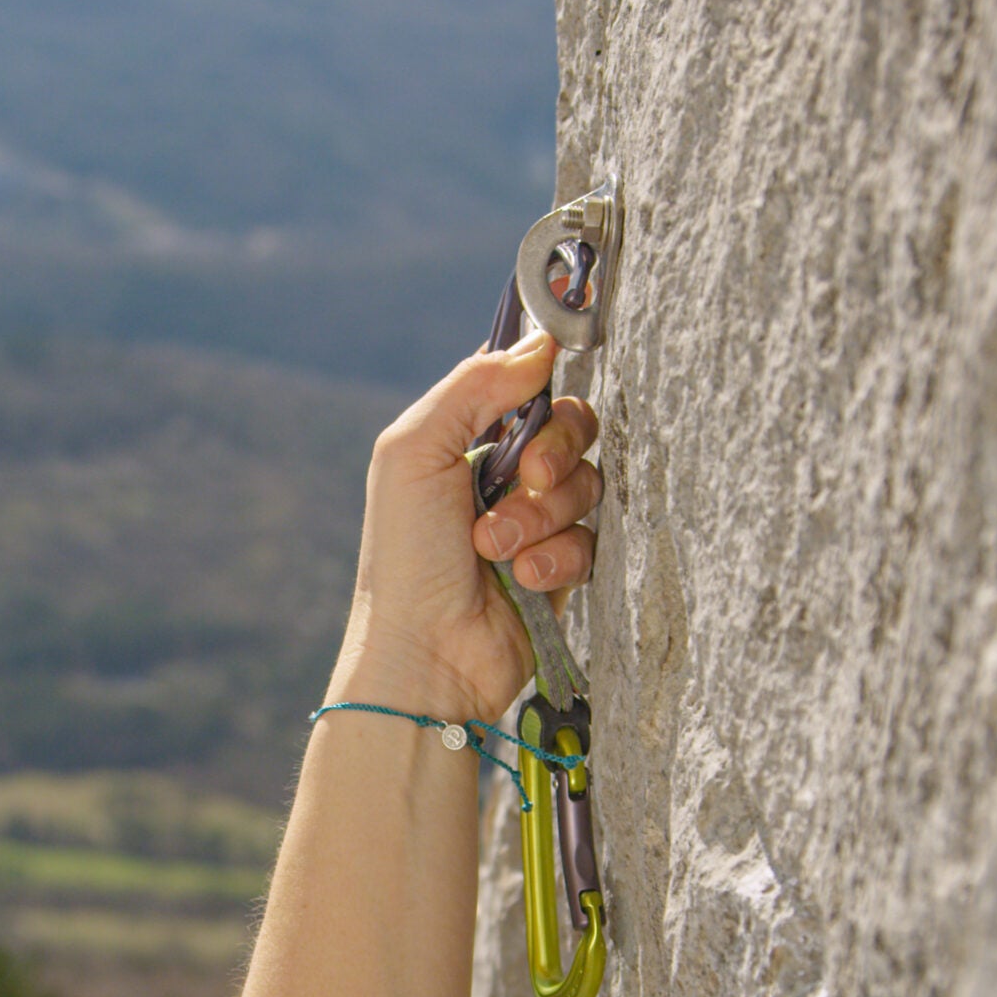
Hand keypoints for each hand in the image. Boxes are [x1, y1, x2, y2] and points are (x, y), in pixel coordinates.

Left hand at [328, 330, 604, 725]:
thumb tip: (541, 341)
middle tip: (528, 478)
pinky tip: (524, 579)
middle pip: (571, 428)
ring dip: (545, 514)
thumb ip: (474, 386)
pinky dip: (558, 556)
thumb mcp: (415, 452)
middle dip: (555, 450)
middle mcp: (501, 476)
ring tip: (498, 548)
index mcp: (462, 440)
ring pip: (586, 484)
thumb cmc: (405, 556)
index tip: (546, 389)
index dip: (542, 385)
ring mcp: (534, 523)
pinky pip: (591, 539)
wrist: (425, 655)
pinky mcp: (561, 569)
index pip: (525, 386)